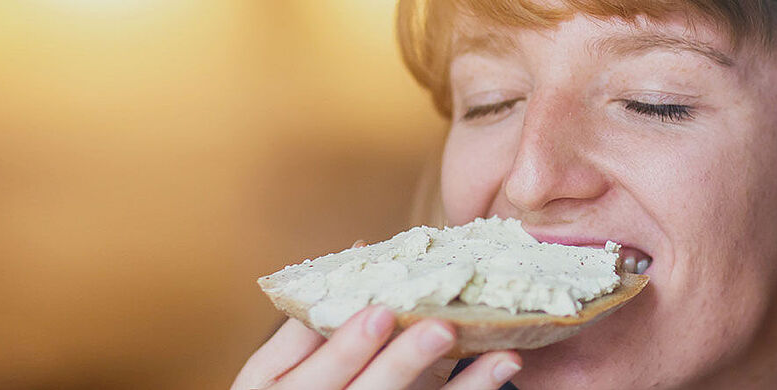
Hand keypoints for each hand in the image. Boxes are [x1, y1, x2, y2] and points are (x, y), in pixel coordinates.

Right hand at [230, 307, 520, 389]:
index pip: (318, 372)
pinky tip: (501, 369)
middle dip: (402, 364)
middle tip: (441, 328)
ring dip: (464, 388)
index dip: (348, 345)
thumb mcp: (275, 367)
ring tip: (501, 357)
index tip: (381, 311)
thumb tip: (357, 251)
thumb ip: (307, 321)